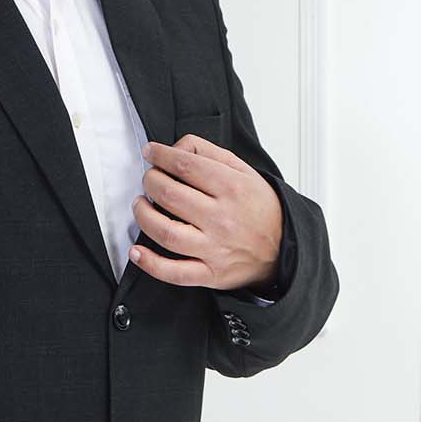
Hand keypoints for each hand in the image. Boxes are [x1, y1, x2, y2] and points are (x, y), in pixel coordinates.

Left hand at [128, 134, 282, 290]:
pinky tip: (136, 252)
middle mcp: (222, 218)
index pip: (185, 165)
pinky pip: (174, 272)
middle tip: (149, 179)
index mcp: (233, 188)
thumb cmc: (259, 208)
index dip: (160, 155)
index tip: (151, 153)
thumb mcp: (243, 171)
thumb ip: (209, 153)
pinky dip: (150, 263)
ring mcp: (215, 248)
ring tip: (140, 205)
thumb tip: (175, 148)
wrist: (284, 248)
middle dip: (150, 181)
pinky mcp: (210, 273)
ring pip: (166, 232)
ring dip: (143, 215)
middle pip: (170, 195)